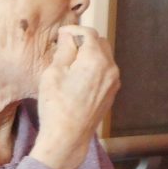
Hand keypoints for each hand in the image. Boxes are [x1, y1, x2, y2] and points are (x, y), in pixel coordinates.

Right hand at [30, 26, 119, 168]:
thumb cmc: (57, 106)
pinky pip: (105, 71)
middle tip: (64, 48)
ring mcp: (113, 82)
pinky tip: (78, 77)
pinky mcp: (111, 92)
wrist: (68, 137)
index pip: (88, 33)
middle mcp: (110, 68)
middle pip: (99, 42)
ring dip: (89, 54)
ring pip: (104, 57)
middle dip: (83, 41)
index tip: (61, 34)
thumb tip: (69, 36)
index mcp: (96, 60)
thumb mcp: (54, 73)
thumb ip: (65, 50)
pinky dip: (93, 67)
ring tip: (70, 63)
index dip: (73, 30)